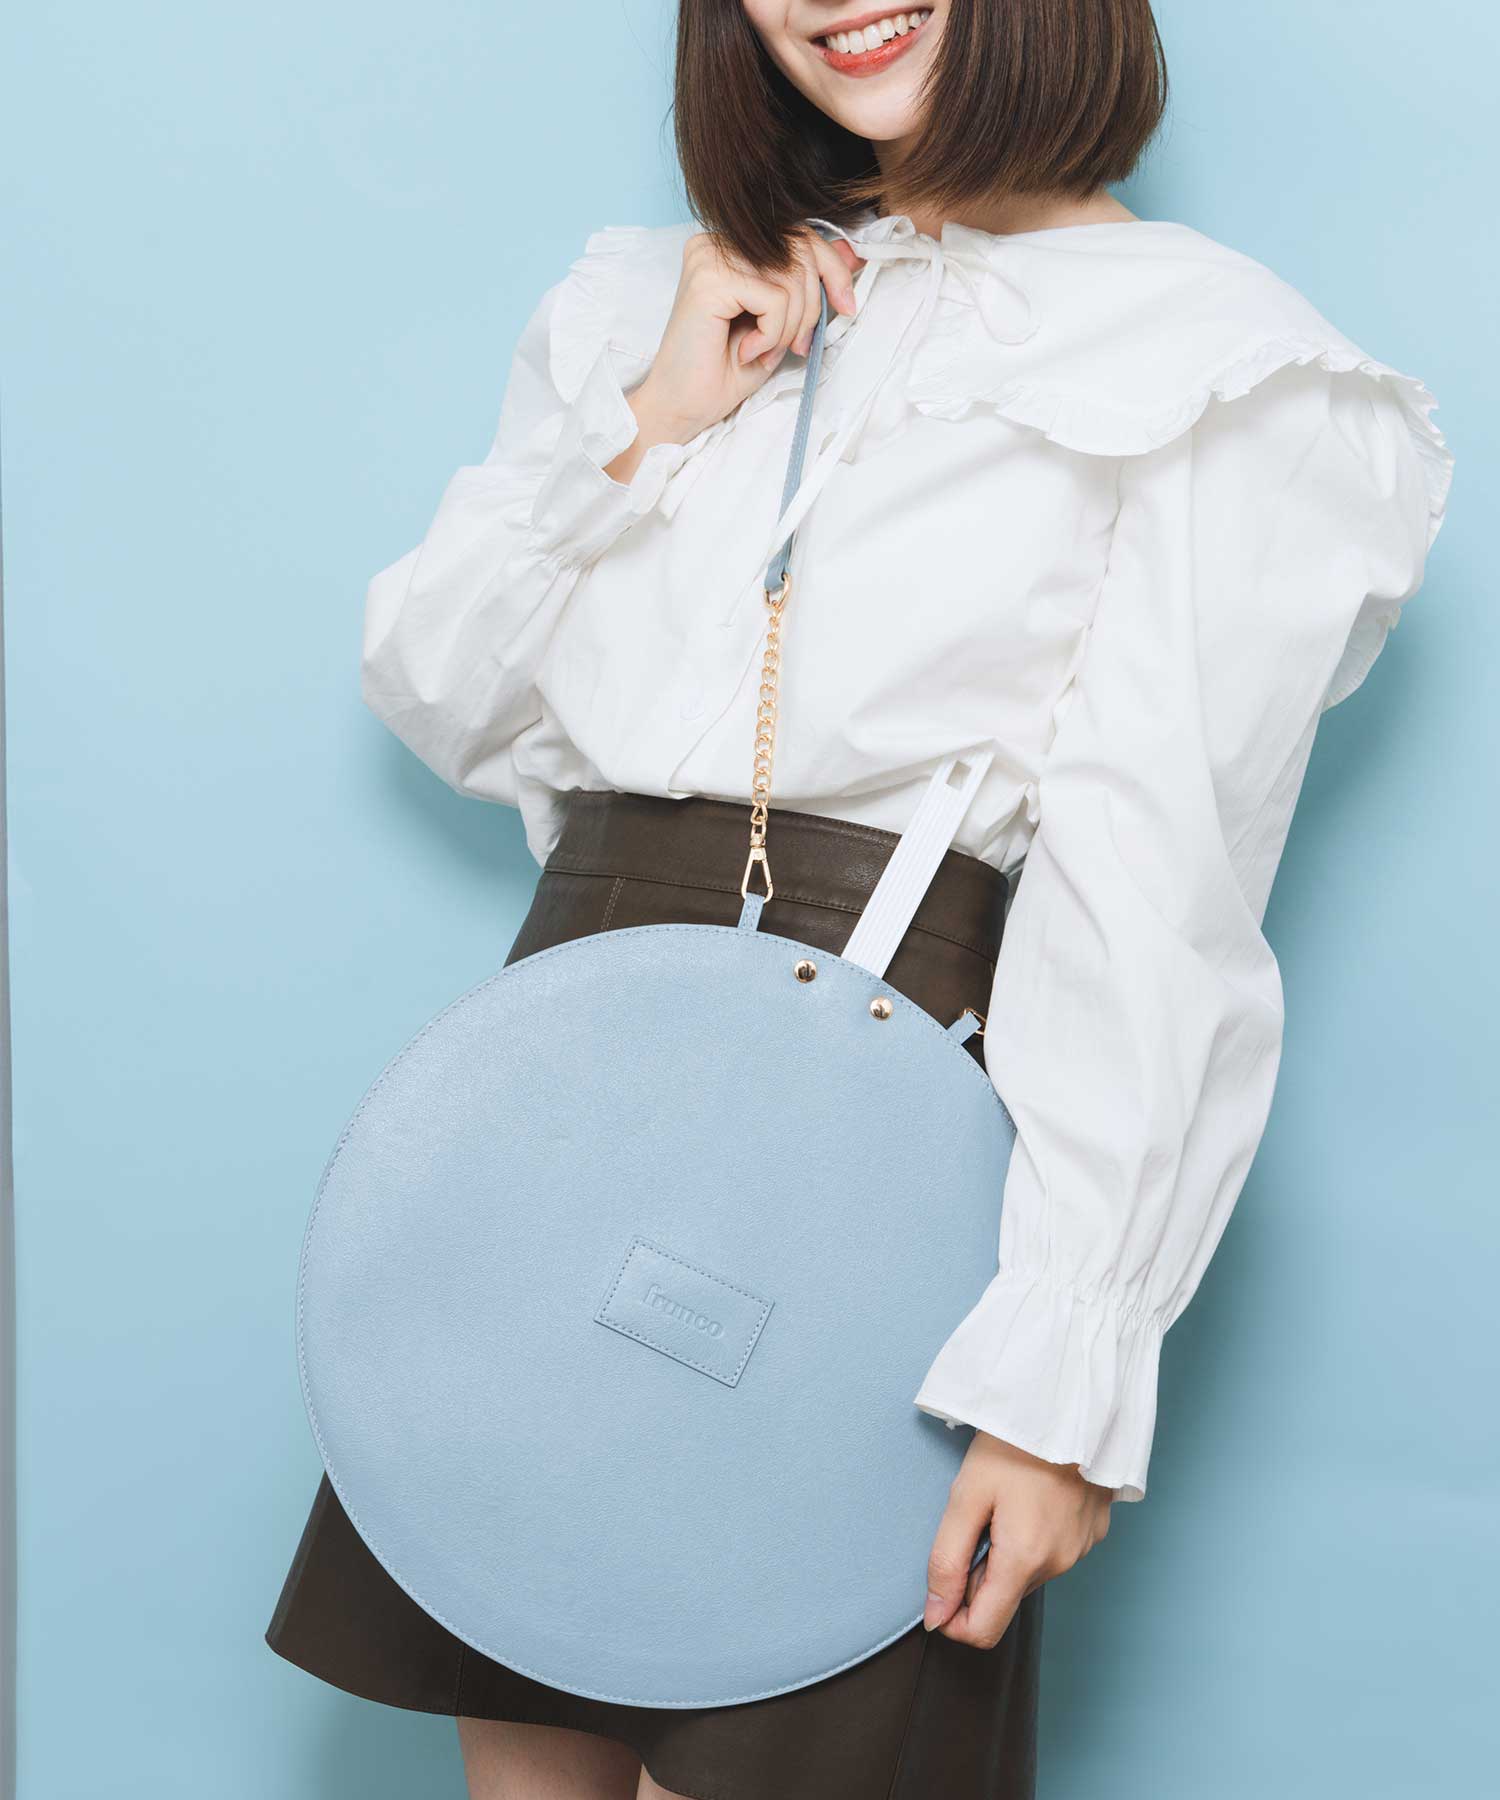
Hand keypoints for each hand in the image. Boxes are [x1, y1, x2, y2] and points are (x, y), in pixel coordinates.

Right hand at [603, 227, 861, 482]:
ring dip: (790, 326)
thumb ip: (810, 283)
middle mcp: (716, 242)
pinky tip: (748, 351)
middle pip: (800, 250)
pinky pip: (775, 299)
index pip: (798, 234)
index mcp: (731, 245)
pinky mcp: (710, 279)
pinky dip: (773, 334)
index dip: (833, 268)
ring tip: (764, 351)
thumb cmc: (725, 369)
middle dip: (813, 306)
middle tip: (795, 345)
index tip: (847, 305)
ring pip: (791, 277)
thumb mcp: (782, 321)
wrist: (684, 407)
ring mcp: (710, 256)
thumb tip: (854, 252)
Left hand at [923, 1431, 1112, 1647]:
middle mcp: (1059, 1564)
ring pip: (1028, 1574)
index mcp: (1025, 1559)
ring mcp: (1081, 1549)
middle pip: (1005, 1597)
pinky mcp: (1093, 1531)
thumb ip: (946, 1560)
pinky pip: (1054, 1552)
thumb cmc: (1014, 1442)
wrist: (1070, 1400)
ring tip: (1004, 1501)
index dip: (952, 1621)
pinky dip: (1034, 1537)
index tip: (939, 1590)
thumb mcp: (966, 1495)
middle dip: (979, 1574)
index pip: (984, 1630)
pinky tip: (1031, 1498)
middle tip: (973, 1519)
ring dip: (1006, 1553)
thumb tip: (936, 1615)